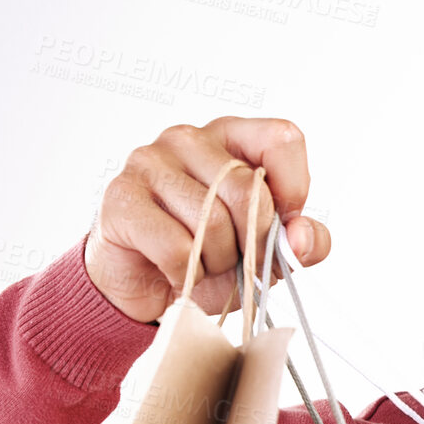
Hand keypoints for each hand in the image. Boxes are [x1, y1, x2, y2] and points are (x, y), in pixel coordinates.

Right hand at [84, 117, 330, 322]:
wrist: (148, 287)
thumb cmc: (210, 257)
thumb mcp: (269, 251)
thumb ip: (302, 241)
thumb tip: (302, 238)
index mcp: (232, 136)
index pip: (282, 139)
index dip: (292, 190)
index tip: (278, 224)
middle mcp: (189, 139)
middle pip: (249, 193)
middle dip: (251, 244)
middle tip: (233, 258)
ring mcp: (150, 161)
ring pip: (212, 224)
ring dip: (216, 262)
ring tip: (201, 263)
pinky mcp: (121, 197)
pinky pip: (176, 248)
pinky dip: (185, 274)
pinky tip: (175, 271)